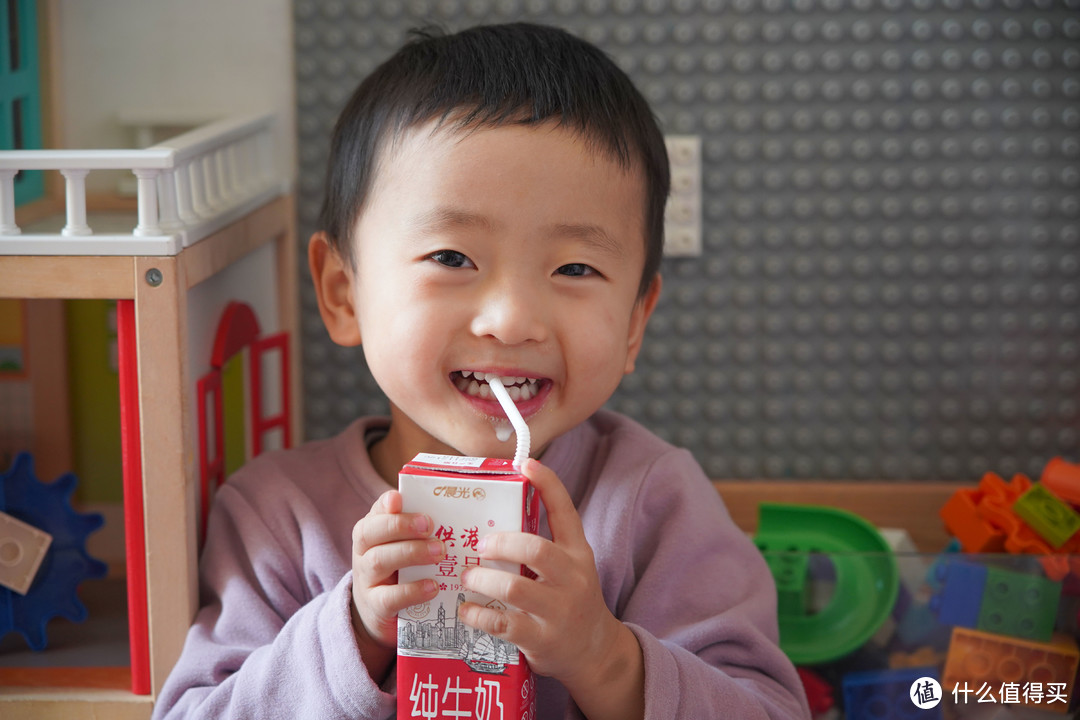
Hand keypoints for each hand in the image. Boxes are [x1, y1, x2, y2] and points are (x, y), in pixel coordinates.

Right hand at [350, 490, 441, 678]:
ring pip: (379, 561)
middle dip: (401, 526)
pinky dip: (413, 591)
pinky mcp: (376, 607)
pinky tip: (433, 586)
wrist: (379, 611)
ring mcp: (366, 581)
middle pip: (371, 534)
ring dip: (411, 553)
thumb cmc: (399, 569)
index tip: (399, 499)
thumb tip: (448, 510)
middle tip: (430, 525)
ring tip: (439, 552)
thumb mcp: (402, 547)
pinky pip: (390, 598)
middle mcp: (363, 553)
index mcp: (371, 533)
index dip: (384, 505)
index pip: (374, 513)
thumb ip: (417, 529)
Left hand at [457, 459, 643, 719]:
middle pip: (536, 550)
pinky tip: (466, 610)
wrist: (594, 650)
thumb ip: (544, 544)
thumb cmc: (570, 599)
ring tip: (466, 578)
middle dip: (501, 543)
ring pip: (514, 588)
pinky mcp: (541, 639)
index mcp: (578, 553)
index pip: (566, 512)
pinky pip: (503, 624)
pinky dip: (478, 615)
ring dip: (482, 580)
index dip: (549, 485)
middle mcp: (573, 578)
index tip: (528, 463)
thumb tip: (498, 516)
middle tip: (478, 545)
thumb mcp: (571, 567)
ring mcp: (558, 610)